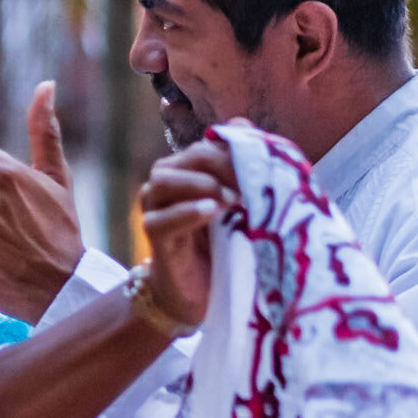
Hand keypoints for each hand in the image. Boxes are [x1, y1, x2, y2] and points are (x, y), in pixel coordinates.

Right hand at [138, 141, 240, 330]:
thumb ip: (240, 168)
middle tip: (250, 183)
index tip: (264, 168)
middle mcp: (166, 183)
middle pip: (191, 156)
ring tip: (232, 200)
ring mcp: (154, 208)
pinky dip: (186, 212)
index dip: (235, 152)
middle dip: (223, 165)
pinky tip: (210, 212)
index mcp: (188, 169)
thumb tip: (242, 124)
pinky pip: (161, 219)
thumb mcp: (240, 205)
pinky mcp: (152, 236)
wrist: (198, 293)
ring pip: (166, 181)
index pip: (210, 145)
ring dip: (202, 185)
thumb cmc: (222, 246)